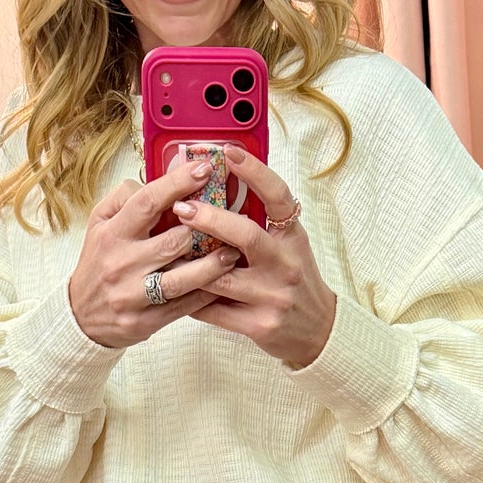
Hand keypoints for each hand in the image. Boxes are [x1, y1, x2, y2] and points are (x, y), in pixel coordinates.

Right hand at [68, 156, 240, 349]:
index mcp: (112, 234)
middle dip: (205, 228)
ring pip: (182, 278)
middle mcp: (122, 263)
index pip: (147, 203)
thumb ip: (124, 198)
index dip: (177, 184)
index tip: (203, 169)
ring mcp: (135, 295)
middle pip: (173, 241)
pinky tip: (223, 283)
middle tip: (231, 216)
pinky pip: (183, 306)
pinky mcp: (146, 321)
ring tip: (232, 252)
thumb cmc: (98, 263)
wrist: (80, 317)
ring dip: (212, 265)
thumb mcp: (99, 224)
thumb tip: (155, 181)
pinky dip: (206, 294)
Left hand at [175, 147, 336, 368]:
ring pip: (221, 277)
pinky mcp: (259, 325)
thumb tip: (221, 184)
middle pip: (246, 235)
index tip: (228, 152)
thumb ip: (263, 220)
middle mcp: (285, 264)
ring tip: (165, 247)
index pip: (278, 197)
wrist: (317, 330)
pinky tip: (174, 285)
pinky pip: (215, 310)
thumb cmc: (294, 279)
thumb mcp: (289, 244)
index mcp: (293, 237)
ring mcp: (272, 296)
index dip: (255, 172)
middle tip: (182, 207)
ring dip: (190, 262)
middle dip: (210, 219)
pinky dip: (191, 298)